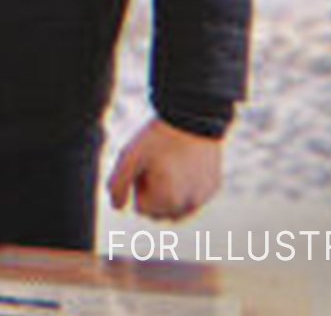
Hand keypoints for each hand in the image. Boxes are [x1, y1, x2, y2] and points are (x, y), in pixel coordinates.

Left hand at [106, 119, 223, 220]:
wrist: (193, 116)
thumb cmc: (158, 137)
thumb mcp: (130, 156)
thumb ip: (118, 184)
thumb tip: (117, 207)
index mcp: (167, 201)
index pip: (142, 208)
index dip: (140, 186)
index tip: (146, 167)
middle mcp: (189, 205)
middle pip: (160, 213)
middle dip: (154, 195)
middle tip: (157, 166)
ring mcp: (204, 197)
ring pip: (178, 210)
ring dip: (170, 197)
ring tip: (169, 168)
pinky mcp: (213, 188)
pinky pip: (194, 198)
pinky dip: (187, 189)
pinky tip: (185, 166)